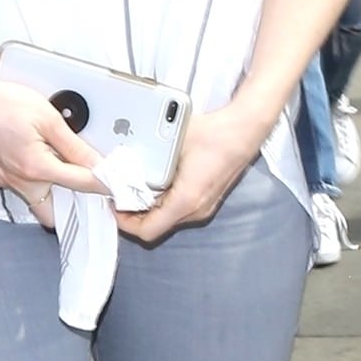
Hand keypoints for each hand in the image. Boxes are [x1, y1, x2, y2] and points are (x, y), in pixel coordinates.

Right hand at [0, 75, 105, 210]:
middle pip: (55, 213)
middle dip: (73, 208)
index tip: (117, 185)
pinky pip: (22, 189)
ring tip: (68, 174)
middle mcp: (19, 182)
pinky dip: (37, 183)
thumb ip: (73, 145)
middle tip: (90, 191)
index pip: (81, 185)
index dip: (104, 185)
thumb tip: (96, 162)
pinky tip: (42, 163)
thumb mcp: (46, 117)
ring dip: (54, 194)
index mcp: (36, 168)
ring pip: (37, 202)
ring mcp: (5, 182)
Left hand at [114, 100, 264, 243]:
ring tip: (138, 185)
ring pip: (167, 219)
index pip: (147, 230)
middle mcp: (196, 210)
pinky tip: (159, 180)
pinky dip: (164, 201)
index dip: (125, 222)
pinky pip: (179, 209)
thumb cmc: (215, 135)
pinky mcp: (208, 200)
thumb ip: (146, 156)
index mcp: (186, 201)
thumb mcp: (172, 143)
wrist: (245, 130)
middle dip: (135, 214)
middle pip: (156, 227)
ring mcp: (204, 207)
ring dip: (150, 208)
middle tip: (121, 194)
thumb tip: (121, 159)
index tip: (115, 204)